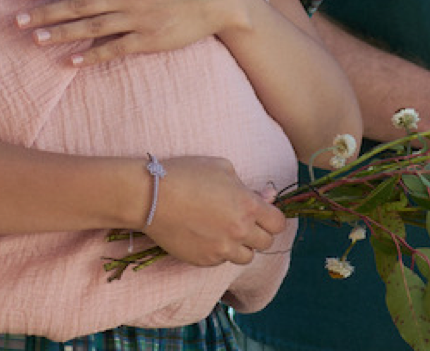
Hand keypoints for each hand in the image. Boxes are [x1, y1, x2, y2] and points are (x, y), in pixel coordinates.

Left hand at [13, 0, 252, 66]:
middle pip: (77, 6)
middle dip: (45, 13)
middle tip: (17, 21)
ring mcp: (136, 20)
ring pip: (91, 28)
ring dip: (61, 34)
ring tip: (36, 40)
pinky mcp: (148, 40)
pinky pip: (115, 49)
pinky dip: (92, 55)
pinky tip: (72, 61)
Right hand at [143, 155, 287, 266]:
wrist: (151, 197)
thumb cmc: (186, 175)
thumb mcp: (221, 168)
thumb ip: (248, 185)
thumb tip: (268, 197)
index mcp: (248, 206)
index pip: (278, 223)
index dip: (272, 218)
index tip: (262, 214)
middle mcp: (239, 231)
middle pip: (265, 243)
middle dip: (258, 233)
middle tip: (242, 222)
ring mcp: (222, 249)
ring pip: (246, 257)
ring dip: (241, 246)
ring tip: (224, 232)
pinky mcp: (204, 260)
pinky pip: (221, 261)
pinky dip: (219, 252)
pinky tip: (205, 236)